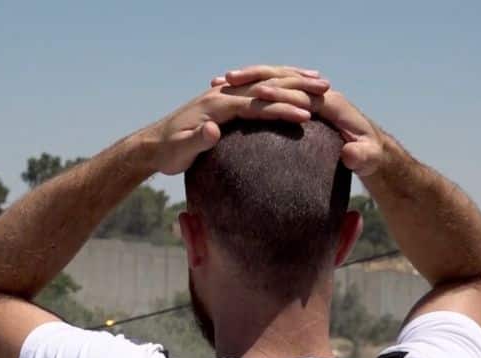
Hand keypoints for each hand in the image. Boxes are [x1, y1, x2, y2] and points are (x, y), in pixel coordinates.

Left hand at [144, 65, 329, 174]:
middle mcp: (222, 95)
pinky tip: (295, 91)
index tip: (306, 114)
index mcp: (216, 106)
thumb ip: (195, 141)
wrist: (153, 145)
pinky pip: (258, 91)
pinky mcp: (225, 102)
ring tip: (321, 83)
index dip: (281, 108)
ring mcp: (224, 96)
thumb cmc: (167, 153)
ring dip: (293, 81)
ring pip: (265, 83)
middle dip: (296, 88)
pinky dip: (279, 87)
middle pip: (265, 87)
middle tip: (327, 92)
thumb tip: (213, 129)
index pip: (255, 104)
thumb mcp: (178, 151)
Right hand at [221, 66, 386, 176]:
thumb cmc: (372, 156)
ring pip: (277, 81)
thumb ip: (363, 156)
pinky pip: (277, 93)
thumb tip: (349, 153)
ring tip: (221, 81)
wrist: (380, 153)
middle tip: (223, 79)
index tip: (249, 94)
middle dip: (254, 76)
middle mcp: (320, 95)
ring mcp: (311, 98)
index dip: (275, 93)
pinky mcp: (307, 105)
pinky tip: (232, 92)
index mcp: (332, 102)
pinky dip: (255, 91)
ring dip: (250, 79)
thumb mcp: (370, 158)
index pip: (299, 93)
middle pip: (284, 79)